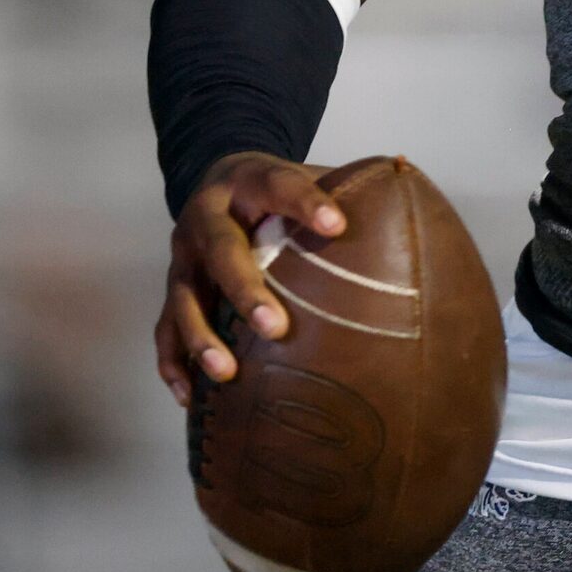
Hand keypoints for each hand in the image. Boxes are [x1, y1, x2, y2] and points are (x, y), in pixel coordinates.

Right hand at [152, 152, 345, 407]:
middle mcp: (206, 217)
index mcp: (249, 180)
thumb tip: (407, 214)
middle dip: (246, 290)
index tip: (337, 225)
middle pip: (221, 251)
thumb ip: (345, 190)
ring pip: (185, 297)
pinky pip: (164, 328)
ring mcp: (184, 256)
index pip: (279, 187)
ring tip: (226, 372)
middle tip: (274, 327)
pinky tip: (190, 396)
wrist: (220, 177)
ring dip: (202, 337)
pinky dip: (173, 363)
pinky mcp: (174, 288)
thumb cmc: (277, 189)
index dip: (307, 204)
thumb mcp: (306, 175)